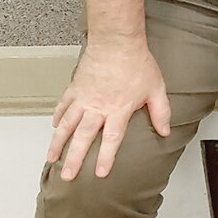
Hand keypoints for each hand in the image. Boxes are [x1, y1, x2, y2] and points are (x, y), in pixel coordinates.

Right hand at [48, 35, 170, 179]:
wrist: (116, 42)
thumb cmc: (137, 63)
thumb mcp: (156, 88)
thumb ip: (160, 112)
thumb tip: (165, 131)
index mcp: (118, 109)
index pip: (111, 139)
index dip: (105, 157)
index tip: (99, 173)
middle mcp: (97, 107)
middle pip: (83, 137)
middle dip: (74, 159)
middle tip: (67, 176)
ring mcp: (83, 98)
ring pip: (66, 125)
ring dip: (58, 143)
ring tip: (51, 158)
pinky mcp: (75, 87)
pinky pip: (63, 106)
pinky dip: (58, 117)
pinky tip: (54, 127)